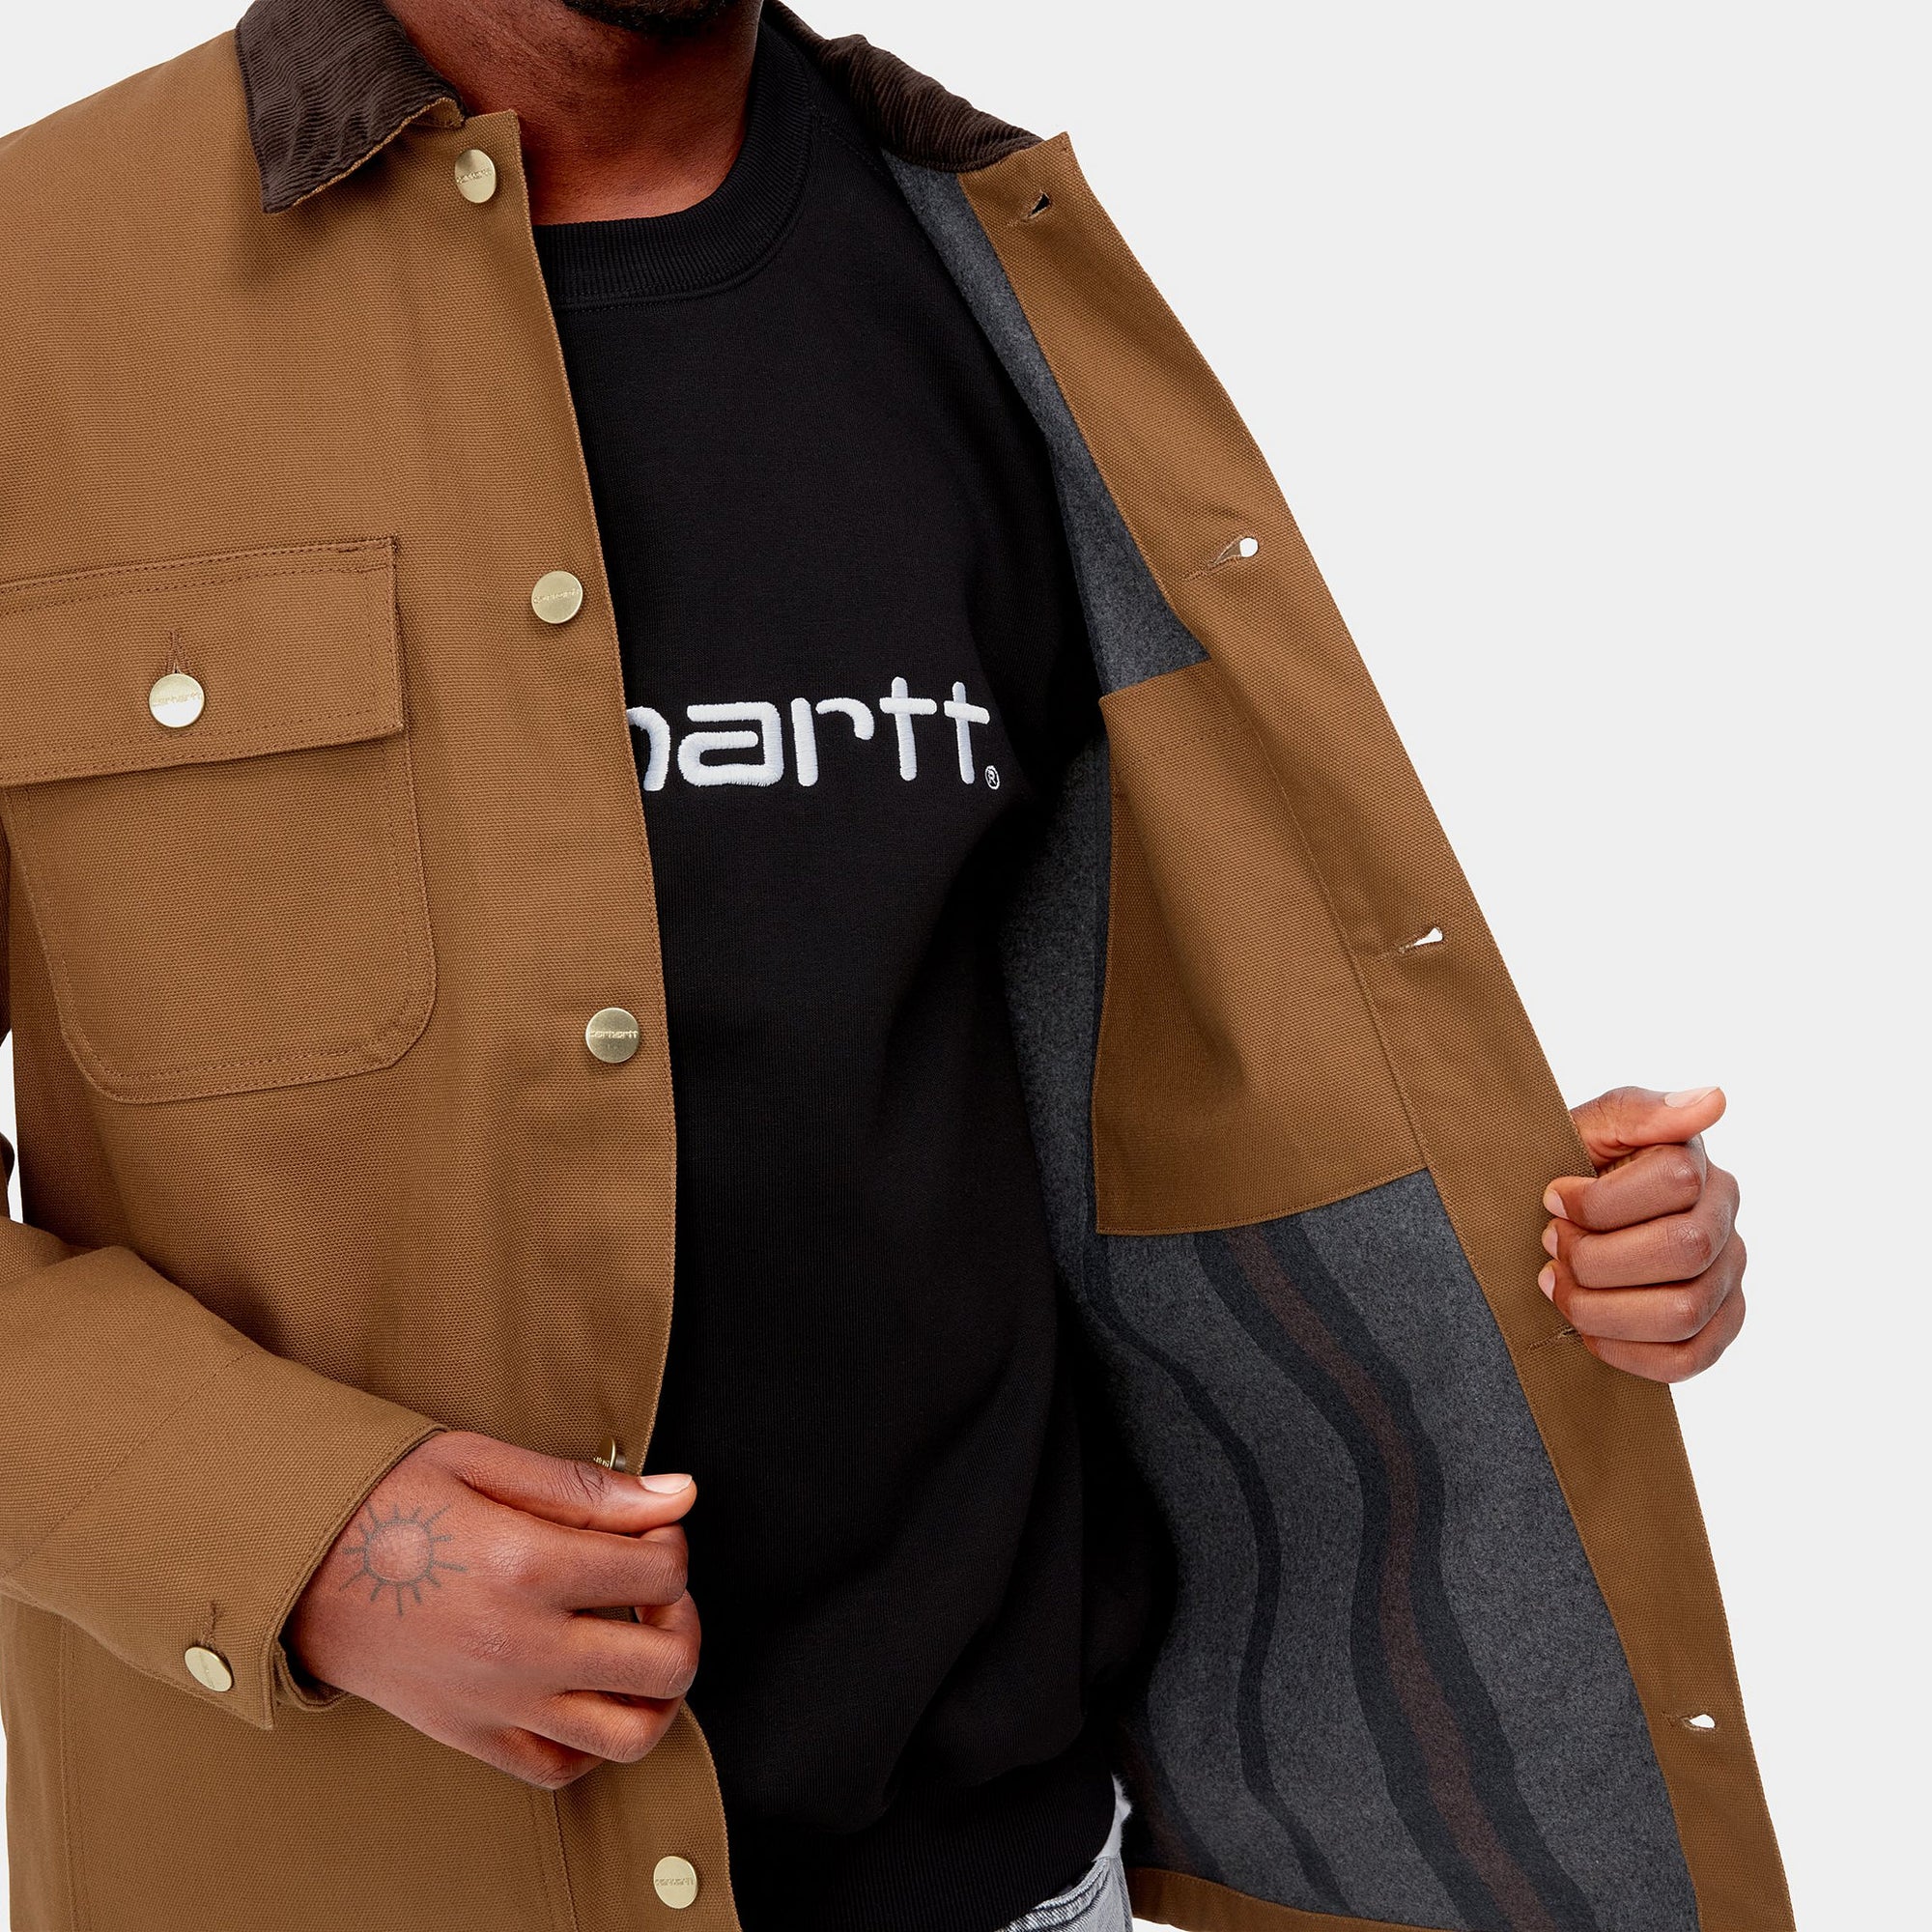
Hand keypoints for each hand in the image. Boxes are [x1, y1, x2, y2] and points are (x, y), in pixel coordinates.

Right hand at [286, 1431, 699, 1787]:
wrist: (287, 1563)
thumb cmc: (382, 1500)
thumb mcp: (483, 1462)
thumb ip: (588, 1487)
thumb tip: (679, 1495)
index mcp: (526, 1565)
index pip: (661, 1570)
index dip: (670, 1539)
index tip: (645, 1526)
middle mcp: (519, 1647)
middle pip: (667, 1661)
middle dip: (681, 1615)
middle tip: (653, 1584)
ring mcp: (495, 1703)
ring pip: (632, 1733)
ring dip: (657, 1687)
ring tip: (634, 1640)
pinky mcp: (468, 1736)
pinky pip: (563, 1768)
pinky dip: (596, 1737)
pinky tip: (587, 1686)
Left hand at [1540, 1085, 1745, 1383]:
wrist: (1555, 1222)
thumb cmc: (1571, 1169)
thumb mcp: (1589, 1127)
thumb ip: (1639, 1111)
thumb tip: (1714, 1099)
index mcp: (1696, 1165)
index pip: (1676, 1183)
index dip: (1601, 1200)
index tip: (1553, 1199)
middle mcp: (1724, 1222)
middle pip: (1682, 1250)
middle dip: (1597, 1256)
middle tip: (1552, 1245)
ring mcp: (1727, 1278)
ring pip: (1682, 1312)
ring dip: (1602, 1307)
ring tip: (1560, 1286)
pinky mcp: (1715, 1327)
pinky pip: (1689, 1359)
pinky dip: (1628, 1352)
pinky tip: (1590, 1331)